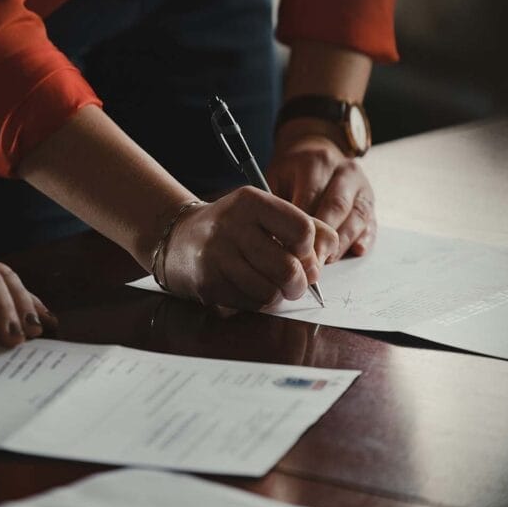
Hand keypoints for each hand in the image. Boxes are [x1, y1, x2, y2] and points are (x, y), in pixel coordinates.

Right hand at [160, 186, 338, 309]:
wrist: (179, 238)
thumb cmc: (234, 227)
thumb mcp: (266, 213)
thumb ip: (306, 226)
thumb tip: (328, 255)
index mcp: (252, 202)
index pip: (302, 230)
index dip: (310, 250)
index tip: (301, 254)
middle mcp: (232, 225)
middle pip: (289, 268)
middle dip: (299, 283)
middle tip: (295, 283)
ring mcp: (217, 256)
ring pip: (270, 292)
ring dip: (278, 296)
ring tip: (272, 286)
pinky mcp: (208, 283)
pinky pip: (250, 304)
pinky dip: (257, 302)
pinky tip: (248, 288)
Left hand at [267, 131, 376, 259]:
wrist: (316, 150)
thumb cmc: (292, 172)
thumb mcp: (277, 177)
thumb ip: (278, 205)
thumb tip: (275, 240)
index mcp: (317, 162)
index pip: (311, 197)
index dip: (302, 227)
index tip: (291, 250)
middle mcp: (344, 171)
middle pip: (336, 207)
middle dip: (323, 239)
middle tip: (310, 263)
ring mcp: (362, 186)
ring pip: (357, 217)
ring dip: (342, 243)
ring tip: (326, 262)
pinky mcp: (371, 201)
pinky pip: (371, 222)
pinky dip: (365, 238)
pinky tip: (356, 251)